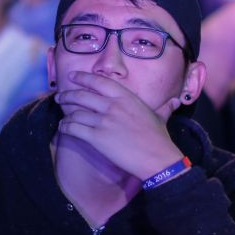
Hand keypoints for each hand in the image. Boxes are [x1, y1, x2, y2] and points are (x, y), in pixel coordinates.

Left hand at [55, 71, 183, 179]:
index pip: (99, 81)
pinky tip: (63, 128)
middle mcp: (112, 105)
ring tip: (62, 116)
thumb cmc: (159, 138)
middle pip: (81, 95)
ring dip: (65, 114)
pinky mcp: (97, 137)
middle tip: (59, 97)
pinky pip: (74, 128)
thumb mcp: (159, 117)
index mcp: (126, 97)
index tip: (72, 76)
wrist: (157, 158)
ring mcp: (104, 121)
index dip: (83, 77)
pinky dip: (65, 127)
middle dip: (67, 95)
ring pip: (75, 112)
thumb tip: (175, 102)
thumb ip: (163, 107)